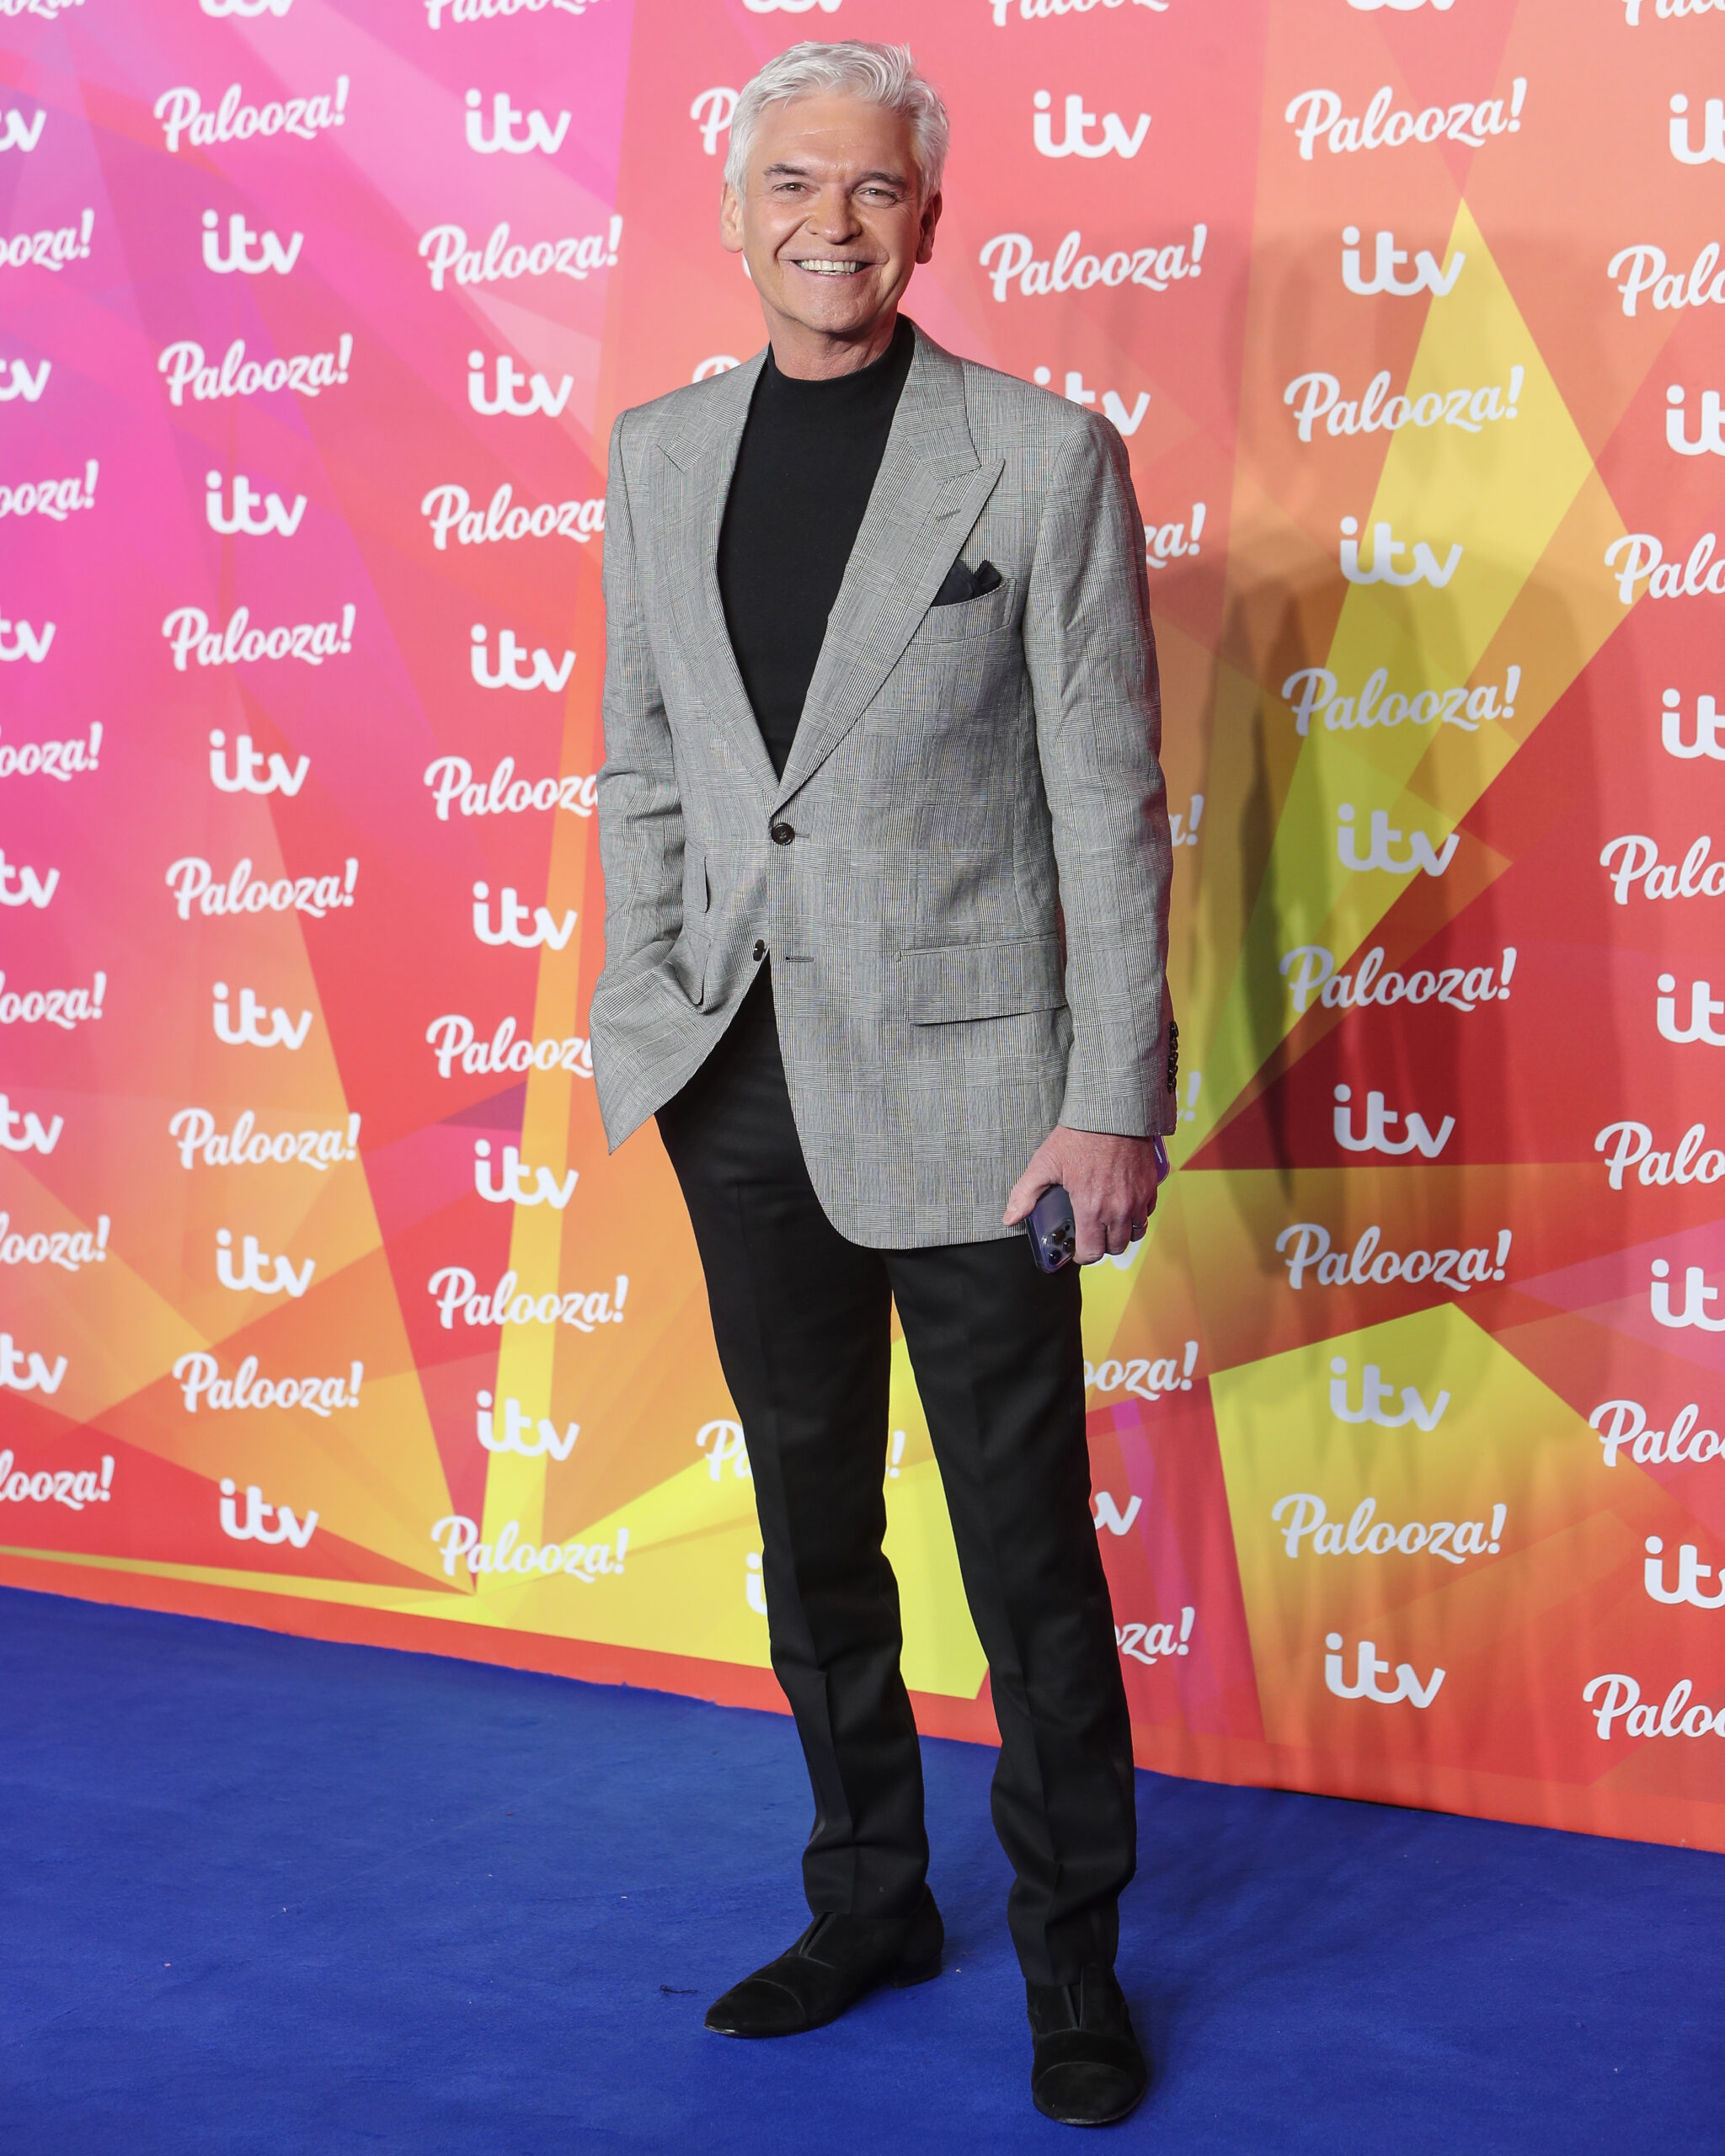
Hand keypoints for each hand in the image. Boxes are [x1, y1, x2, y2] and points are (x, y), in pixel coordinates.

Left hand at [1004, 1126, 1159, 1262]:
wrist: (1112, 1111)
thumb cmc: (1078, 1135)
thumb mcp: (1045, 1163)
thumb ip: (1026, 1194)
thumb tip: (1010, 1218)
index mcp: (1091, 1208)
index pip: (1092, 1253)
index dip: (1081, 1255)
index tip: (1076, 1249)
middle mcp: (1119, 1209)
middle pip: (1115, 1248)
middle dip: (1101, 1246)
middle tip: (1090, 1235)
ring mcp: (1138, 1199)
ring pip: (1135, 1233)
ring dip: (1121, 1234)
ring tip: (1107, 1223)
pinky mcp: (1150, 1186)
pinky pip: (1148, 1213)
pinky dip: (1137, 1215)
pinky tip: (1123, 1205)